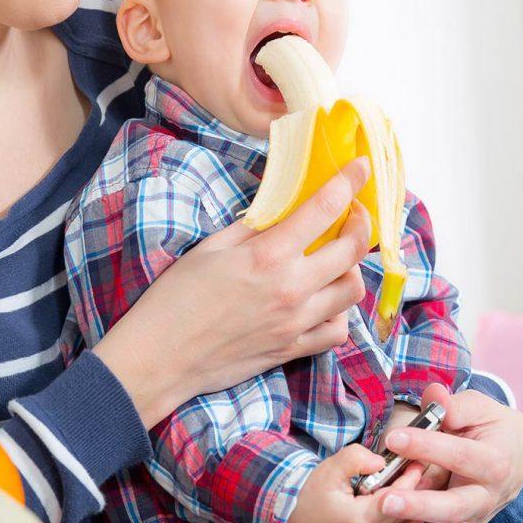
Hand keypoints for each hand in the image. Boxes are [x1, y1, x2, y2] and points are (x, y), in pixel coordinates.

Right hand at [94, 158, 372, 428]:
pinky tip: (324, 301)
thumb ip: (251, 228)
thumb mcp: (209, 249)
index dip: (348, 182)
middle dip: (361, 223)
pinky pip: (337, 331)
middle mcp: (290, 288)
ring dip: (351, 268)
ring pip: (353, 290)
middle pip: (352, 249)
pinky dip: (339, 312)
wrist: (161, 356)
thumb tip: (279, 212)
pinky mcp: (292, 349)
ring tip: (336, 259)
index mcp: (266, 255)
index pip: (323, 208)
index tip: (361, 167)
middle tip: (354, 213)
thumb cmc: (176, 298)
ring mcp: (296, 322)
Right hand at [285, 444, 424, 522]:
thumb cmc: (307, 491)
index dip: (409, 479)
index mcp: (360, 520)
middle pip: (403, 512)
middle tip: (423, 466)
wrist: (288, 515)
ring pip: (400, 521)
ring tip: (417, 478)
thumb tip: (381, 462)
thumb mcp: (330, 468)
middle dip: (414, 489)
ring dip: (409, 500)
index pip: (395, 498)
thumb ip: (356, 459)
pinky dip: (400, 510)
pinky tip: (401, 494)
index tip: (420, 460)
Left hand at [373, 383, 522, 522]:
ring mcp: (472, 518)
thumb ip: (455, 405)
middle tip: (384, 501)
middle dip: (419, 506)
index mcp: (492, 461)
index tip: (393, 438)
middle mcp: (484, 496)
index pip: (459, 456)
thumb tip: (434, 396)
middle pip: (454, 508)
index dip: (426, 447)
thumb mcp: (479, 408)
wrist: (517, 455)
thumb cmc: (491, 427)